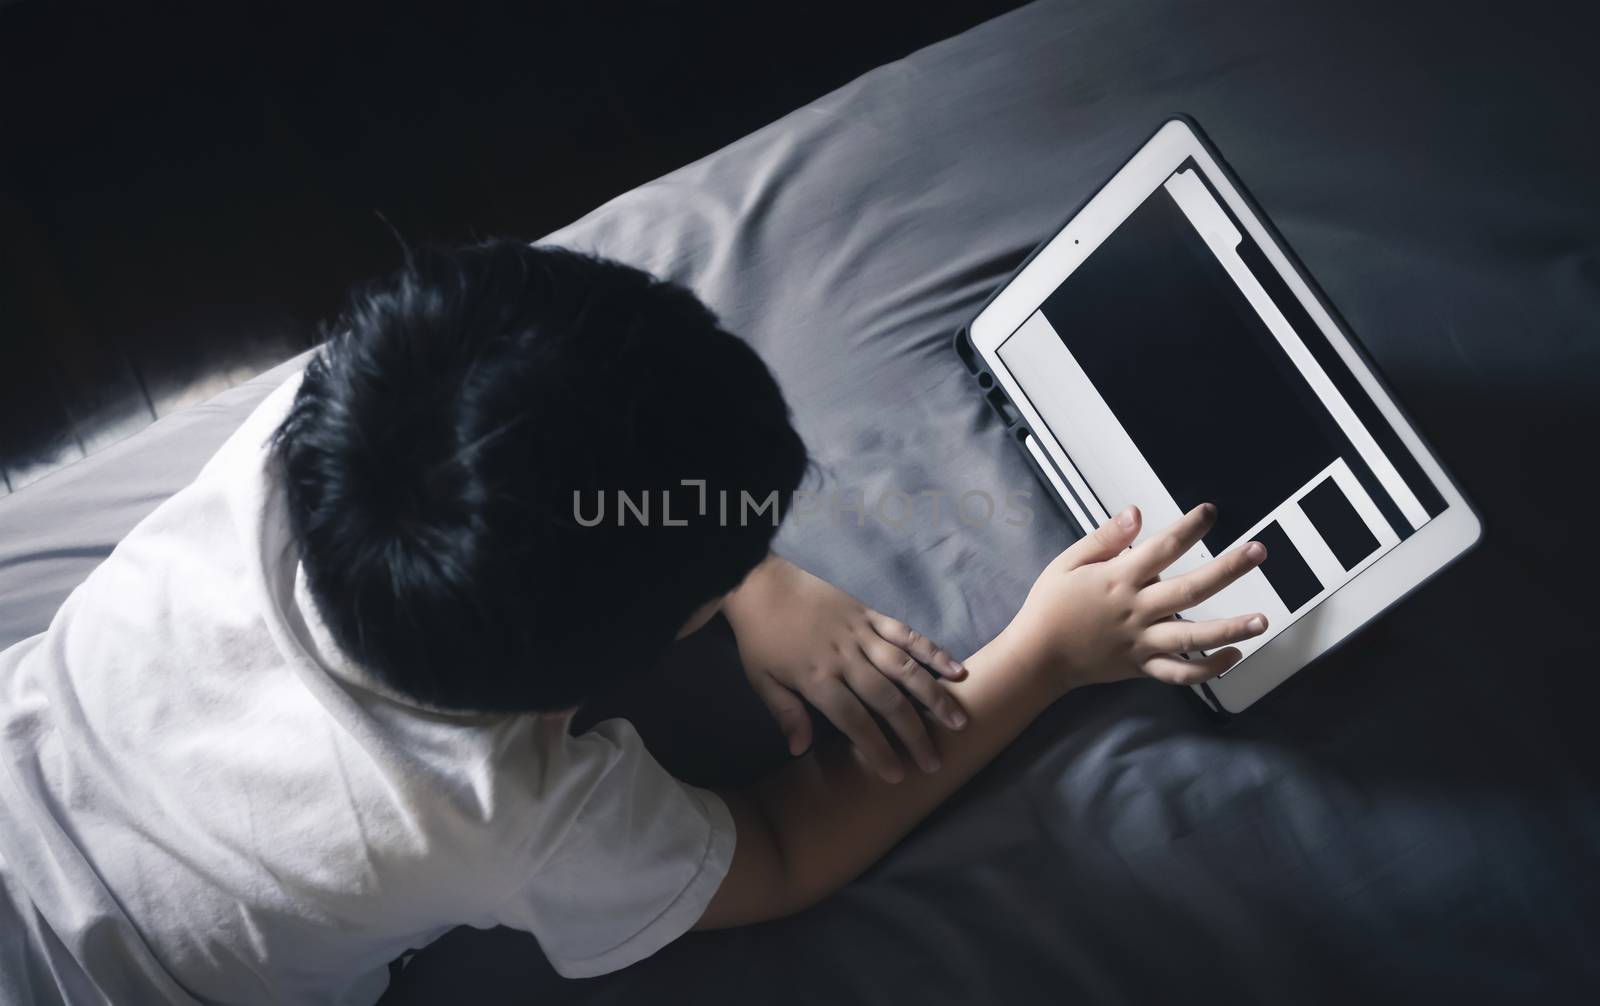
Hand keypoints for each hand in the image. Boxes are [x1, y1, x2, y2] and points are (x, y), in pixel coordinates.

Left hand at [723, 554, 967, 782]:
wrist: (762, 584)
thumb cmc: (760, 637)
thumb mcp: (762, 680)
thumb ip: (786, 713)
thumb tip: (800, 751)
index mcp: (818, 679)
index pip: (855, 721)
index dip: (877, 748)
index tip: (897, 774)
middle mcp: (846, 659)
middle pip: (887, 700)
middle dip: (913, 733)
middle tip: (934, 761)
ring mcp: (862, 634)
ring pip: (905, 668)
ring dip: (933, 696)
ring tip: (957, 721)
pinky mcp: (870, 614)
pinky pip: (906, 633)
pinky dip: (931, 651)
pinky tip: (954, 669)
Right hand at [1001, 503, 1268, 694]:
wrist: (1037, 657)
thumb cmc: (1050, 606)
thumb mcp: (1067, 563)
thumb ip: (1104, 538)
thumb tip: (1136, 513)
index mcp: (1118, 580)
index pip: (1162, 548)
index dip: (1189, 528)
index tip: (1210, 512)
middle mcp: (1136, 610)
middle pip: (1191, 590)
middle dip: (1228, 569)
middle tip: (1258, 552)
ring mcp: (1142, 641)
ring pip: (1194, 637)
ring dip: (1231, 629)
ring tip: (1262, 620)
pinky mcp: (1142, 666)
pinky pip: (1181, 673)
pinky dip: (1209, 669)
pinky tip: (1234, 656)